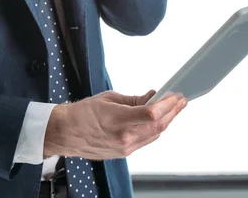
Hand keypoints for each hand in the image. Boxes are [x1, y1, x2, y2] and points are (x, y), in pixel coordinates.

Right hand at [43, 89, 187, 159]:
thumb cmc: (83, 113)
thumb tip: (152, 97)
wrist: (66, 133)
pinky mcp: (124, 153)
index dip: (168, 105)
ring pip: (155, 135)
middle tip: (181, 100)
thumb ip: (134, 100)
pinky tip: (159, 120)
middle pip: (158, 126)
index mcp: (119, 120)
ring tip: (174, 108)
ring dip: (167, 121)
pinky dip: (155, 129)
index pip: (152, 114)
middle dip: (173, 112)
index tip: (176, 95)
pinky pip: (146, 140)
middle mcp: (124, 137)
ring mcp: (125, 147)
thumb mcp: (109, 98)